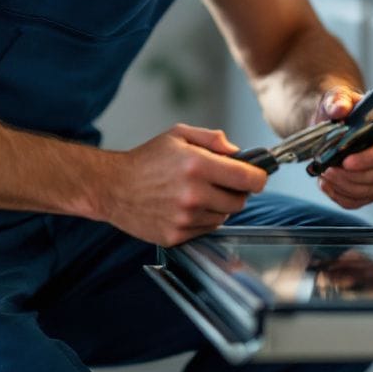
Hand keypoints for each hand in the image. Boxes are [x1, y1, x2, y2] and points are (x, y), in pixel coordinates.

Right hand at [101, 124, 266, 246]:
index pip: (247, 178)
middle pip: (240, 201)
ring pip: (224, 216)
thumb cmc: (146, 159)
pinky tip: (186, 206)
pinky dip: (203, 219)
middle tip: (222, 182)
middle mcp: (194, 193)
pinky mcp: (177, 236)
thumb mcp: (179, 134)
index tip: (258, 175)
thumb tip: (238, 152)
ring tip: (198, 193)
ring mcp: (185, 218)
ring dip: (219, 205)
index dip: (258, 176)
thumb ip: (213, 139)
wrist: (114, 187)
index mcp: (197, 165)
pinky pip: (206, 229)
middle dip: (237, 191)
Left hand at [313, 86, 372, 209]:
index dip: (371, 158)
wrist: (335, 124)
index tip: (347, 161)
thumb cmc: (346, 110)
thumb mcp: (340, 97)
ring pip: (372, 191)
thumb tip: (340, 108)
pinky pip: (361, 201)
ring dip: (345, 186)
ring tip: (326, 174)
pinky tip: (328, 184)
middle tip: (329, 169)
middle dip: (353, 176)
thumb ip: (339, 100)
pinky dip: (341, 196)